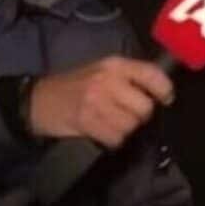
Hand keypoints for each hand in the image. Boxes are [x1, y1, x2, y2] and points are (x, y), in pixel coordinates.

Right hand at [29, 56, 174, 148]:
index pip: (152, 74)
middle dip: (140, 116)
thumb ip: (128, 77)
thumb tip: (159, 91)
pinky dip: (113, 140)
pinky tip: (103, 132)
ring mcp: (97, 101)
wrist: (38, 100)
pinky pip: (116, 138)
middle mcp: (108, 80)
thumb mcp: (102, 71)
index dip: (165, 89)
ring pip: (131, 125)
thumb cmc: (75, 85)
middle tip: (128, 115)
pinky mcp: (87, 121)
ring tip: (111, 123)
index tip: (166, 99)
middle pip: (144, 107)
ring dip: (125, 129)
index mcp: (115, 65)